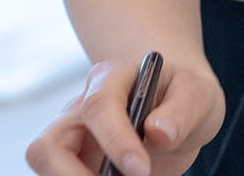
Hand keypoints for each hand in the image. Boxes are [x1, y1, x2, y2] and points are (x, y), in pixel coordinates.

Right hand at [26, 55, 224, 175]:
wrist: (180, 110)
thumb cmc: (187, 96)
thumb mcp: (199, 95)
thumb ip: (183, 110)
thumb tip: (157, 131)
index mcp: (112, 78)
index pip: (99, 107)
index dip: (116, 141)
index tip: (140, 169)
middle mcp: (80, 107)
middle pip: (49, 144)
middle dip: (73, 175)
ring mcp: (70, 137)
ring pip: (44, 164)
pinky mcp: (71, 162)